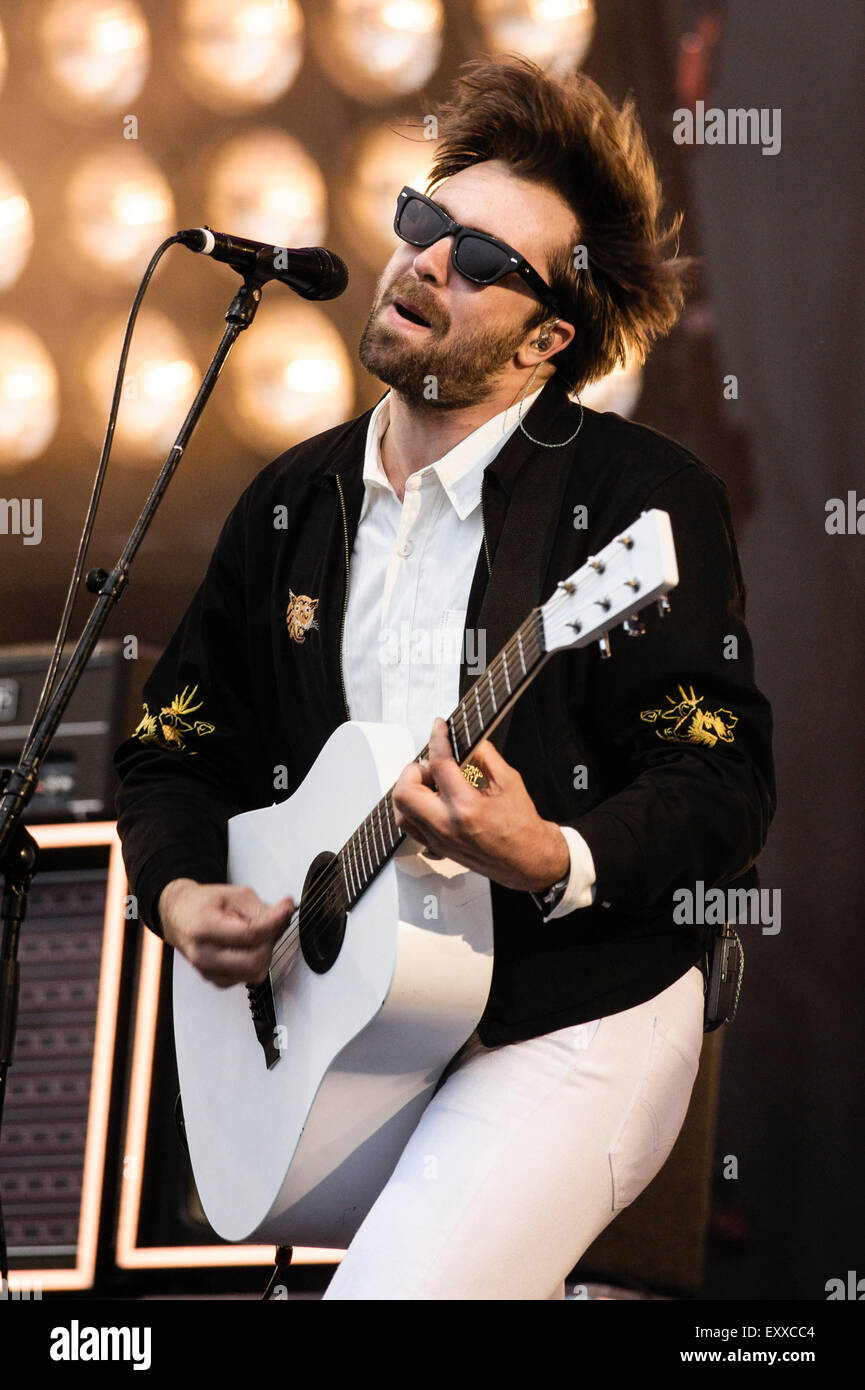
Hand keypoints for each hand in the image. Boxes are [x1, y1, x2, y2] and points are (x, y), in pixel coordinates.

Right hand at [158, 878, 294, 988]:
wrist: (180, 917)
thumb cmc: (203, 905)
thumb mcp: (234, 895)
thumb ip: (261, 907)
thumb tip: (286, 913)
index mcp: (204, 929)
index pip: (249, 934)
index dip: (274, 922)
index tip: (286, 909)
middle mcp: (204, 955)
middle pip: (254, 961)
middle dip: (270, 941)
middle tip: (272, 923)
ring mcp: (209, 972)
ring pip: (255, 973)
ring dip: (264, 952)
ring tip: (256, 934)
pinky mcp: (217, 981)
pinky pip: (249, 977)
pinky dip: (256, 961)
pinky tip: (248, 946)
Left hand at [391, 717, 569, 892]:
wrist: (528, 860)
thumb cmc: (522, 827)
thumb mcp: (509, 782)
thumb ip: (486, 757)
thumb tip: (470, 742)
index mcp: (467, 807)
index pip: (439, 764)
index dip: (437, 739)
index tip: (438, 728)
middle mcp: (447, 826)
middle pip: (405, 792)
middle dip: (414, 770)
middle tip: (431, 766)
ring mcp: (439, 840)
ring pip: (400, 812)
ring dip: (409, 791)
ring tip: (429, 784)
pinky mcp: (437, 849)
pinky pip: (410, 827)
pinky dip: (412, 810)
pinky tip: (429, 801)